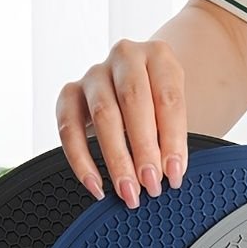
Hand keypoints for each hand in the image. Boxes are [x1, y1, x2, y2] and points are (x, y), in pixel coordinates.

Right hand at [56, 38, 187, 208]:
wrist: (142, 82)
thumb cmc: (163, 104)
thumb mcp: (177, 112)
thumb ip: (174, 138)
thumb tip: (169, 175)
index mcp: (159, 57)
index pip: (168, 99)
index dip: (173, 140)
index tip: (175, 173)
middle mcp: (125, 58)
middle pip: (133, 102)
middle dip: (143, 149)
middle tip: (151, 184)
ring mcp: (95, 73)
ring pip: (102, 114)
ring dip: (116, 159)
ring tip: (128, 190)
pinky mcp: (71, 92)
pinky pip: (69, 127)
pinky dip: (80, 160)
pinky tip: (95, 184)